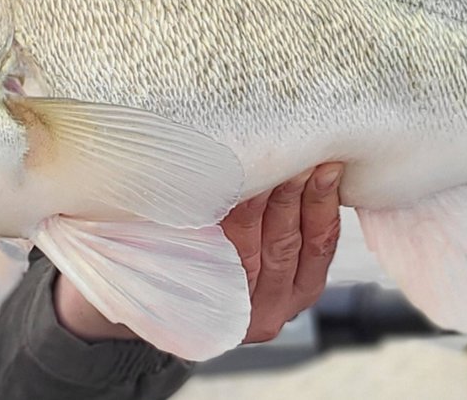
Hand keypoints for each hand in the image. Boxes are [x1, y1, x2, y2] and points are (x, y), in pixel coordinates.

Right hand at [55, 163, 344, 344]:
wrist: (164, 292)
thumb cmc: (145, 253)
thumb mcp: (140, 239)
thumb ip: (154, 214)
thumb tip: (145, 159)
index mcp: (207, 310)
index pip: (232, 254)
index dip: (242, 211)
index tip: (246, 169)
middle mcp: (248, 316)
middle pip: (272, 248)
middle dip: (281, 196)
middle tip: (288, 152)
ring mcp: (282, 306)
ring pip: (301, 247)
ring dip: (308, 199)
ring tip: (313, 158)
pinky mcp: (304, 291)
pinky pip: (320, 250)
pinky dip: (324, 212)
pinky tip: (326, 178)